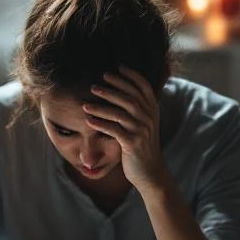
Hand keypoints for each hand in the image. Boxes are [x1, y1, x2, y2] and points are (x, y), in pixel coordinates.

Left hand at [83, 65, 165, 190]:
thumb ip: (138, 108)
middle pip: (130, 97)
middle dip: (112, 88)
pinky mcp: (132, 144)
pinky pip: (114, 130)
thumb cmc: (142, 146)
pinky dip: (100, 124)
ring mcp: (142, 131)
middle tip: (95, 85)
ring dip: (101, 106)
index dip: (131, 75)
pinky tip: (88, 121)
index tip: (117, 67)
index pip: (144, 87)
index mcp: (153, 110)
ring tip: (85, 103)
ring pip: (120, 113)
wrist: (150, 172)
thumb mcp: (144, 124)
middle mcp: (149, 118)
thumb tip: (121, 91)